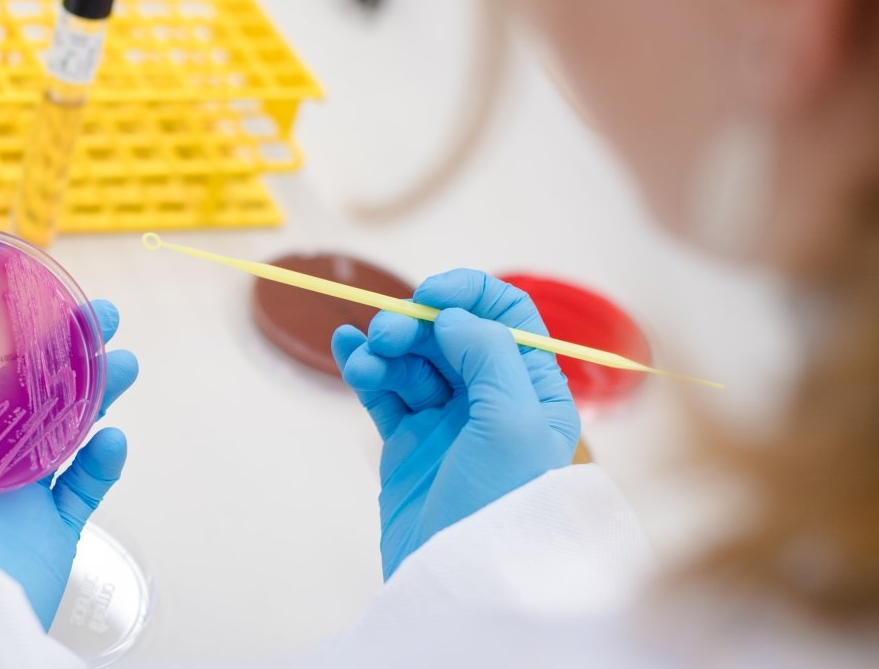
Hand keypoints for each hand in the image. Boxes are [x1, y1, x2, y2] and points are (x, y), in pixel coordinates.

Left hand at [0, 299, 138, 628]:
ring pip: (68, 429)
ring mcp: (16, 498)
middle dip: (69, 350)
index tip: (19, 285)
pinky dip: (103, 464)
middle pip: (31, 390)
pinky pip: (85, 490)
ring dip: (98, 393)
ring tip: (124, 361)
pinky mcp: (49, 533)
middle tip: (100, 313)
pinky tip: (112, 439)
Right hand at [331, 269, 578, 577]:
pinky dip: (364, 367)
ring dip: (385, 349)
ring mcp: (447, 421)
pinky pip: (384, 391)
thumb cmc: (504, 505)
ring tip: (364, 361)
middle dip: (415, 324)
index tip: (429, 296)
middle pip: (449, 334)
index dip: (468, 294)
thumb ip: (488, 354)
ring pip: (412, 360)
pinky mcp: (408, 444)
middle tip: (387, 336)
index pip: (507, 316)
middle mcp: (492, 399)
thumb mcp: (514, 422)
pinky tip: (345, 350)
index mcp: (534, 389)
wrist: (462, 583)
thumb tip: (453, 315)